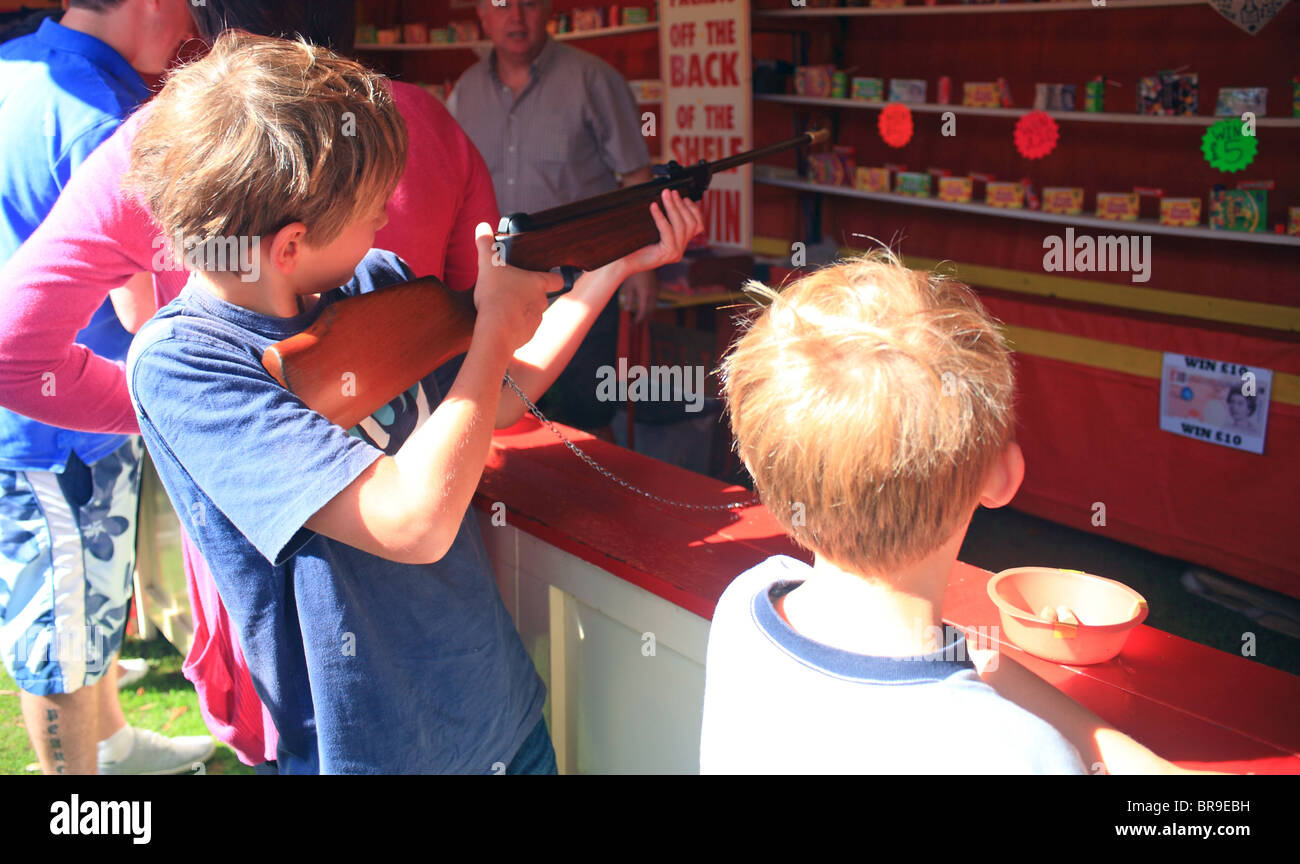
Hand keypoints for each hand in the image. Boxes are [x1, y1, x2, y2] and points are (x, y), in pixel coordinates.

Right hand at [472, 223, 556, 354]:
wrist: (495, 330)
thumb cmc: (496, 296)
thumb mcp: (488, 265)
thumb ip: (486, 245)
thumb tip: (481, 225)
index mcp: (538, 284)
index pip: (557, 279)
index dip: (555, 277)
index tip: (551, 275)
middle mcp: (541, 302)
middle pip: (540, 296)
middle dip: (528, 294)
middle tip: (511, 290)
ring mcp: (536, 320)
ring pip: (531, 313)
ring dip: (520, 310)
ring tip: (502, 308)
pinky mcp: (527, 335)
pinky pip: (523, 329)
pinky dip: (514, 326)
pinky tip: (500, 323)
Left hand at [616, 189, 702, 277]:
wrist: (623, 262)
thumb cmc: (634, 246)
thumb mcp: (653, 231)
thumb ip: (665, 221)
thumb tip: (669, 198)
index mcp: (679, 245)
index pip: (697, 226)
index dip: (693, 210)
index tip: (684, 198)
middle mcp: (680, 250)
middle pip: (690, 224)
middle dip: (681, 205)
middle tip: (671, 192)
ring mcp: (675, 253)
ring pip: (681, 226)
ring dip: (673, 207)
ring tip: (665, 195)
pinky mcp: (667, 253)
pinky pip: (667, 231)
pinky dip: (661, 216)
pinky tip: (654, 207)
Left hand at [620, 270, 657, 324]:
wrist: (644, 258)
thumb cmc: (633, 271)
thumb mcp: (628, 285)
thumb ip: (628, 298)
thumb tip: (626, 310)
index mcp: (645, 293)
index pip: (643, 311)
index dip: (638, 319)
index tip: (632, 324)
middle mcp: (653, 293)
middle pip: (650, 311)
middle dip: (643, 318)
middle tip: (634, 323)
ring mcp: (656, 290)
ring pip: (653, 306)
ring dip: (647, 313)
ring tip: (639, 318)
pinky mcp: (657, 287)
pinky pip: (654, 300)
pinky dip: (649, 306)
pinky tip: (644, 308)